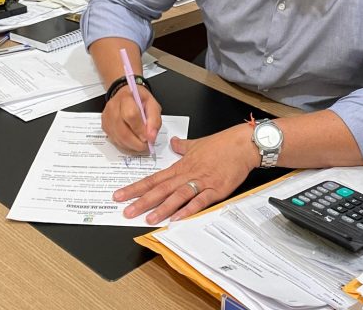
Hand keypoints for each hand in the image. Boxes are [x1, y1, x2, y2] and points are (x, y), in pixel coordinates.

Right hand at [101, 85, 161, 151]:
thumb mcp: (152, 104)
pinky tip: (132, 143)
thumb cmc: (139, 100)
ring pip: (118, 138)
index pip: (131, 116)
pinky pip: (114, 140)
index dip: (140, 130)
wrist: (126, 95)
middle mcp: (113, 107)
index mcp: (126, 98)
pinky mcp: (104, 126)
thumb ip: (154, 120)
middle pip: (122, 131)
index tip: (149, 138)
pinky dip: (125, 145)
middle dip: (136, 142)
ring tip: (141, 145)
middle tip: (146, 146)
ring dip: (131, 146)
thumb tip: (151, 137)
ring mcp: (107, 118)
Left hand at [113, 125, 258, 223]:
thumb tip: (174, 143)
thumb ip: (183, 145)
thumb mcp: (197, 143)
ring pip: (177, 196)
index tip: (120, 195)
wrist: (242, 145)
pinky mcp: (216, 189)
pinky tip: (178, 218)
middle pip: (161, 189)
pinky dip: (189, 209)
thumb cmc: (222, 144)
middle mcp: (187, 175)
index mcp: (181, 166)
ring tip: (149, 218)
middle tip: (127, 211)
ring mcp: (201, 182)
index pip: (154, 178)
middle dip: (142, 201)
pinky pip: (200, 201)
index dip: (136, 188)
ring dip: (163, 208)